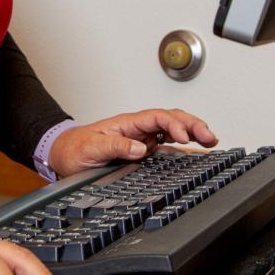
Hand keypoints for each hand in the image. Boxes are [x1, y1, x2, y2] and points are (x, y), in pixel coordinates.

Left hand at [48, 108, 217, 178]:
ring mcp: (142, 139)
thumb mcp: (90, 147)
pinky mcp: (143, 152)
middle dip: (192, 124)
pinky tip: (197, 151)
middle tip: (209, 137)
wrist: (64, 156)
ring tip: (210, 140)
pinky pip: (168, 146)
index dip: (173, 124)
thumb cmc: (74, 149)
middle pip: (171, 119)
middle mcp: (137, 129)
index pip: (156, 118)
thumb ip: (114, 145)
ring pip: (173, 130)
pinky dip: (185, 148)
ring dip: (192, 132)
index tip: (183, 137)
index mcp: (127, 124)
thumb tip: (139, 148)